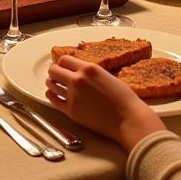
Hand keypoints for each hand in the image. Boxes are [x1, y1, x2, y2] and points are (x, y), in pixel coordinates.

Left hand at [45, 55, 164, 151]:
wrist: (129, 120)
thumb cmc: (124, 100)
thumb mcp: (107, 76)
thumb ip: (90, 73)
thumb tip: (79, 72)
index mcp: (88, 68)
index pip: (64, 59)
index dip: (63, 63)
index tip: (64, 67)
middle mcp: (78, 80)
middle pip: (54, 70)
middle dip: (55, 72)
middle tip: (58, 76)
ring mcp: (73, 96)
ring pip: (51, 84)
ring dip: (52, 83)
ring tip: (56, 85)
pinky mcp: (71, 111)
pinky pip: (53, 100)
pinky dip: (52, 96)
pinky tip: (55, 95)